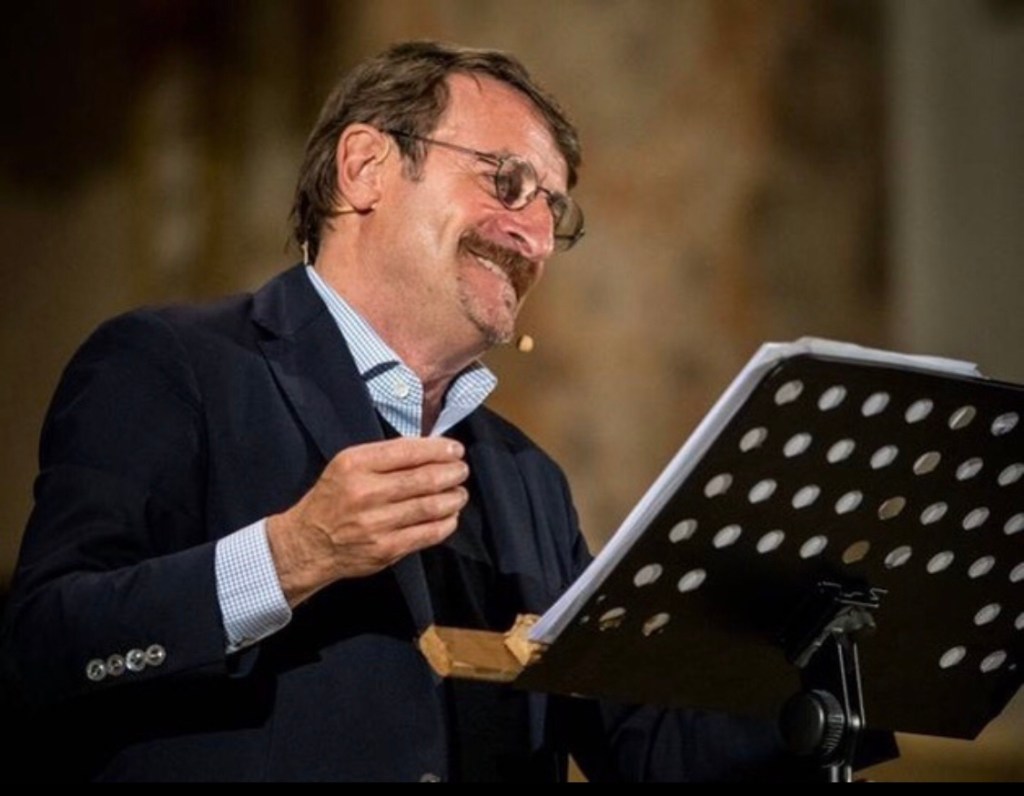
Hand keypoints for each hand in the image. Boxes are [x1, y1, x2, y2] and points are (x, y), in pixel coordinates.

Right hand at [266, 437, 468, 606]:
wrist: (307, 544)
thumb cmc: (333, 498)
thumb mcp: (347, 465)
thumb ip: (385, 457)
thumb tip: (431, 449)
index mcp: (355, 464)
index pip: (408, 451)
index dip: (438, 449)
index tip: (455, 449)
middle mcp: (365, 492)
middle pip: (424, 478)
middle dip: (452, 472)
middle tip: (461, 470)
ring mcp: (376, 523)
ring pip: (431, 506)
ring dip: (454, 498)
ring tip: (460, 493)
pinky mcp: (386, 548)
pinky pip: (428, 533)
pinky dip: (446, 523)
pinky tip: (450, 516)